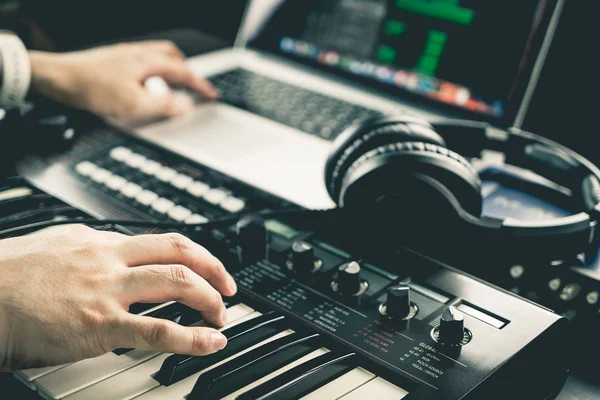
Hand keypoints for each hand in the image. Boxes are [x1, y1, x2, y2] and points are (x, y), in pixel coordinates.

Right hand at [0, 225, 236, 370]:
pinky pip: (159, 330)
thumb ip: (88, 248)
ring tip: (221, 317)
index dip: (193, 253)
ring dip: (209, 300)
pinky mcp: (101, 325)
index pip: (161, 240)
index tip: (206, 265)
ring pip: (178, 284)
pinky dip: (192, 337)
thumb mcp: (54, 246)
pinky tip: (209, 343)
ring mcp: (108, 290)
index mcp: (99, 241)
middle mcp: (109, 259)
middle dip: (214, 269)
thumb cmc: (5, 276)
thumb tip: (108, 249)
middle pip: (180, 252)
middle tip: (228, 287)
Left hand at [28, 41, 217, 123]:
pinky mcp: (113, 62)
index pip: (183, 72)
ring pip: (156, 58)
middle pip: (172, 57)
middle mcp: (137, 54)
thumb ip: (163, 105)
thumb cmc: (90, 87)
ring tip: (170, 89)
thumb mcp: (132, 103)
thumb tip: (186, 105)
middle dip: (187, 72)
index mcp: (147, 62)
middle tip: (193, 87)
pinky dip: (152, 74)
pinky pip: (142, 63)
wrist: (58, 79)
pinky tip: (144, 88)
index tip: (212, 95)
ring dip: (169, 71)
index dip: (200, 85)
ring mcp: (124, 56)